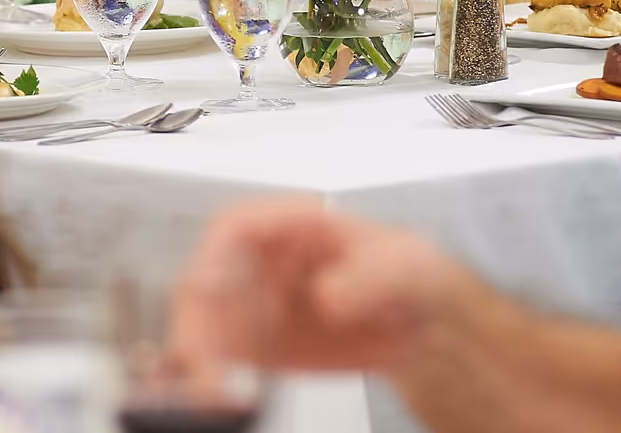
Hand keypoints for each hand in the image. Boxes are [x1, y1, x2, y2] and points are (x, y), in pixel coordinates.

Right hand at [168, 198, 463, 376]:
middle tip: (205, 362)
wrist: (421, 326)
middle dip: (199, 324)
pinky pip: (221, 361)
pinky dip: (214, 379)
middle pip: (207, 284)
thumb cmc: (409, 276)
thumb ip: (369, 276)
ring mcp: (257, 305)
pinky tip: (222, 396)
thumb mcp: (405, 265)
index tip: (208, 287)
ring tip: (216, 391)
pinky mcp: (259, 347)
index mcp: (292, 225)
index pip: (233, 229)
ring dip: (202, 360)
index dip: (212, 257)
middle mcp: (264, 262)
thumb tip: (327, 294)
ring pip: (205, 327)